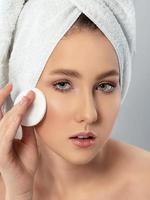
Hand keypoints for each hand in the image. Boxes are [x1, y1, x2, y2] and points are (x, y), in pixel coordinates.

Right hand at [0, 83, 38, 198]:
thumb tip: (31, 112)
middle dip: (7, 99)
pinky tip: (20, 113)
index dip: (3, 98)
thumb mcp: (29, 140)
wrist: (24, 182)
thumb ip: (27, 127)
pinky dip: (14, 122)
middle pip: (0, 114)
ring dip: (16, 109)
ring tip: (27, 99)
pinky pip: (7, 134)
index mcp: (3, 133)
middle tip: (20, 90)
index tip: (12, 87)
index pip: (1, 113)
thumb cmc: (24, 162)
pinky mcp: (1, 152)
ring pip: (5, 121)